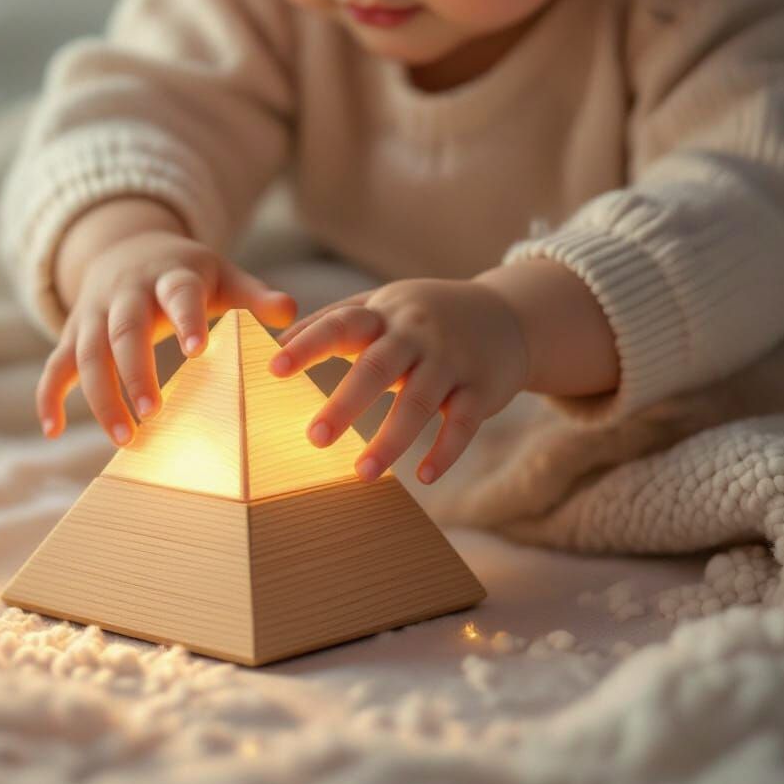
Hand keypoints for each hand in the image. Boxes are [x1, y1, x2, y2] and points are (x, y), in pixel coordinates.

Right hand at [38, 231, 296, 444]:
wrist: (125, 248)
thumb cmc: (185, 274)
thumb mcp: (221, 276)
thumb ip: (254, 296)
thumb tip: (290, 313)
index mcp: (169, 275)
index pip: (178, 295)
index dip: (187, 319)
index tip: (198, 350)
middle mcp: (125, 292)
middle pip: (124, 330)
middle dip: (135, 371)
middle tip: (152, 413)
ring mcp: (93, 314)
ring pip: (88, 354)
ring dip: (101, 396)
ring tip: (124, 438)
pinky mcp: (72, 334)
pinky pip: (54, 365)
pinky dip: (48, 397)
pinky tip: (52, 431)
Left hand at [267, 278, 528, 484]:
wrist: (509, 316)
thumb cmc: (425, 318)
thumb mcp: (383, 307)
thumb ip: (335, 320)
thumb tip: (276, 339)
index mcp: (385, 315)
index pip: (341, 325)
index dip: (308, 345)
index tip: (274, 368)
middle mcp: (417, 335)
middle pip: (377, 368)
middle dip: (345, 404)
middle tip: (314, 439)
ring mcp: (452, 361)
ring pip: (419, 403)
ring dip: (390, 440)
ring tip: (362, 474)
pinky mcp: (482, 389)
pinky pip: (463, 424)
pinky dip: (445, 451)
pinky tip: (425, 476)